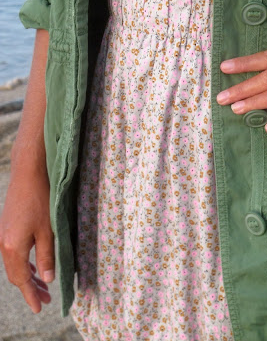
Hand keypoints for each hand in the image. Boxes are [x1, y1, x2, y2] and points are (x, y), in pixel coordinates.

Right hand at [0, 165, 54, 312]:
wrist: (28, 173)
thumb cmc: (41, 199)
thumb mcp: (48, 230)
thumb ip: (47, 255)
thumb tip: (48, 279)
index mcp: (13, 247)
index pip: (21, 280)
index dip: (31, 295)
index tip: (39, 308)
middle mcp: (3, 244)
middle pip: (16, 275)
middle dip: (30, 289)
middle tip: (45, 300)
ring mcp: (3, 235)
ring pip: (14, 264)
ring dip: (27, 276)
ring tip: (42, 287)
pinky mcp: (7, 227)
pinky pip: (13, 253)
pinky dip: (24, 263)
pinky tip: (34, 266)